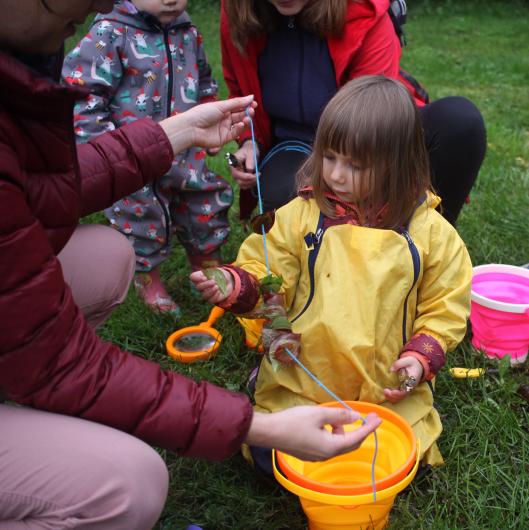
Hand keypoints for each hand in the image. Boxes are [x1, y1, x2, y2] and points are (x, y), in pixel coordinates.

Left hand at [159, 95, 255, 154]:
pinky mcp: (224, 138)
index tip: (254, 103)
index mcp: (222, 109)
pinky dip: (240, 129)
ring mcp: (225, 128)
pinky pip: (235, 133)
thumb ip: (237, 102)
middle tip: (252, 110)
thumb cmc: (203, 113)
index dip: (246, 105)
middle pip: (240, 115)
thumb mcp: (221, 106)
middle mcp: (224, 118)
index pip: (237, 106)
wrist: (192, 128)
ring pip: (239, 125)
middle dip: (247, 113)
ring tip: (248, 118)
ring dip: (245, 121)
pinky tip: (241, 124)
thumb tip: (251, 96)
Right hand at [189, 269, 233, 303]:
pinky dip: (215, 295)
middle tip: (214, 281)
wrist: (227, 282)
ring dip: (211, 291)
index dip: (197, 278)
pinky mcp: (212, 299)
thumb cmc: (220, 274)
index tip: (205, 277)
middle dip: (206, 284)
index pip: (193, 277)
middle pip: (198, 287)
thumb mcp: (218, 270)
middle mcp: (201, 286)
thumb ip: (214, 272)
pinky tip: (219, 291)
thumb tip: (212, 278)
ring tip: (217, 286)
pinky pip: (211, 300)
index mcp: (200, 277)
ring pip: (204, 295)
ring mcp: (206, 293)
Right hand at [230, 140, 257, 189]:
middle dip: (250, 180)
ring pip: (242, 185)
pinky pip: (245, 185)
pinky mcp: (240, 179)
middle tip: (259, 175)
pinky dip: (251, 184)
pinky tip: (256, 178)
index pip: (236, 174)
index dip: (245, 177)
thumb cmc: (249, 150)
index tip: (254, 175)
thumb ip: (250, 161)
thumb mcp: (251, 153)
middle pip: (239, 181)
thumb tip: (250, 171)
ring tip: (258, 176)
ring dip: (251, 183)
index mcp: (232, 163)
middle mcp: (233, 171)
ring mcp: (236, 176)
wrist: (250, 151)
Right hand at [245, 406, 380, 461]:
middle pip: (349, 444)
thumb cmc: (294, 421)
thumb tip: (355, 417)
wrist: (269, 432)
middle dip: (360, 430)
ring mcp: (316, 456)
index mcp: (331, 447)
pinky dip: (333, 434)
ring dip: (343, 431)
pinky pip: (327, 445)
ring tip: (338, 416)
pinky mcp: (308, 454)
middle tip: (367, 417)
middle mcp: (326, 455)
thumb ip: (339, 416)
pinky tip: (326, 424)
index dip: (369, 427)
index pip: (356, 437)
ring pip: (338, 444)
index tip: (379, 418)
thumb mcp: (319, 414)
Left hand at [383, 355, 423, 403]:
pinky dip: (392, 396)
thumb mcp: (407, 360)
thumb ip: (398, 364)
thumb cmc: (412, 363)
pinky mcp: (403, 389)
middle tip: (385, 391)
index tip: (392, 391)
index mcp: (412, 380)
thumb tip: (391, 370)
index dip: (399, 393)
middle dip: (393, 396)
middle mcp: (410, 386)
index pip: (406, 390)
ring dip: (392, 397)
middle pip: (402, 395)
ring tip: (385, 392)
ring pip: (400, 397)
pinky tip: (386, 392)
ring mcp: (407, 388)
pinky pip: (398, 396)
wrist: (418, 366)